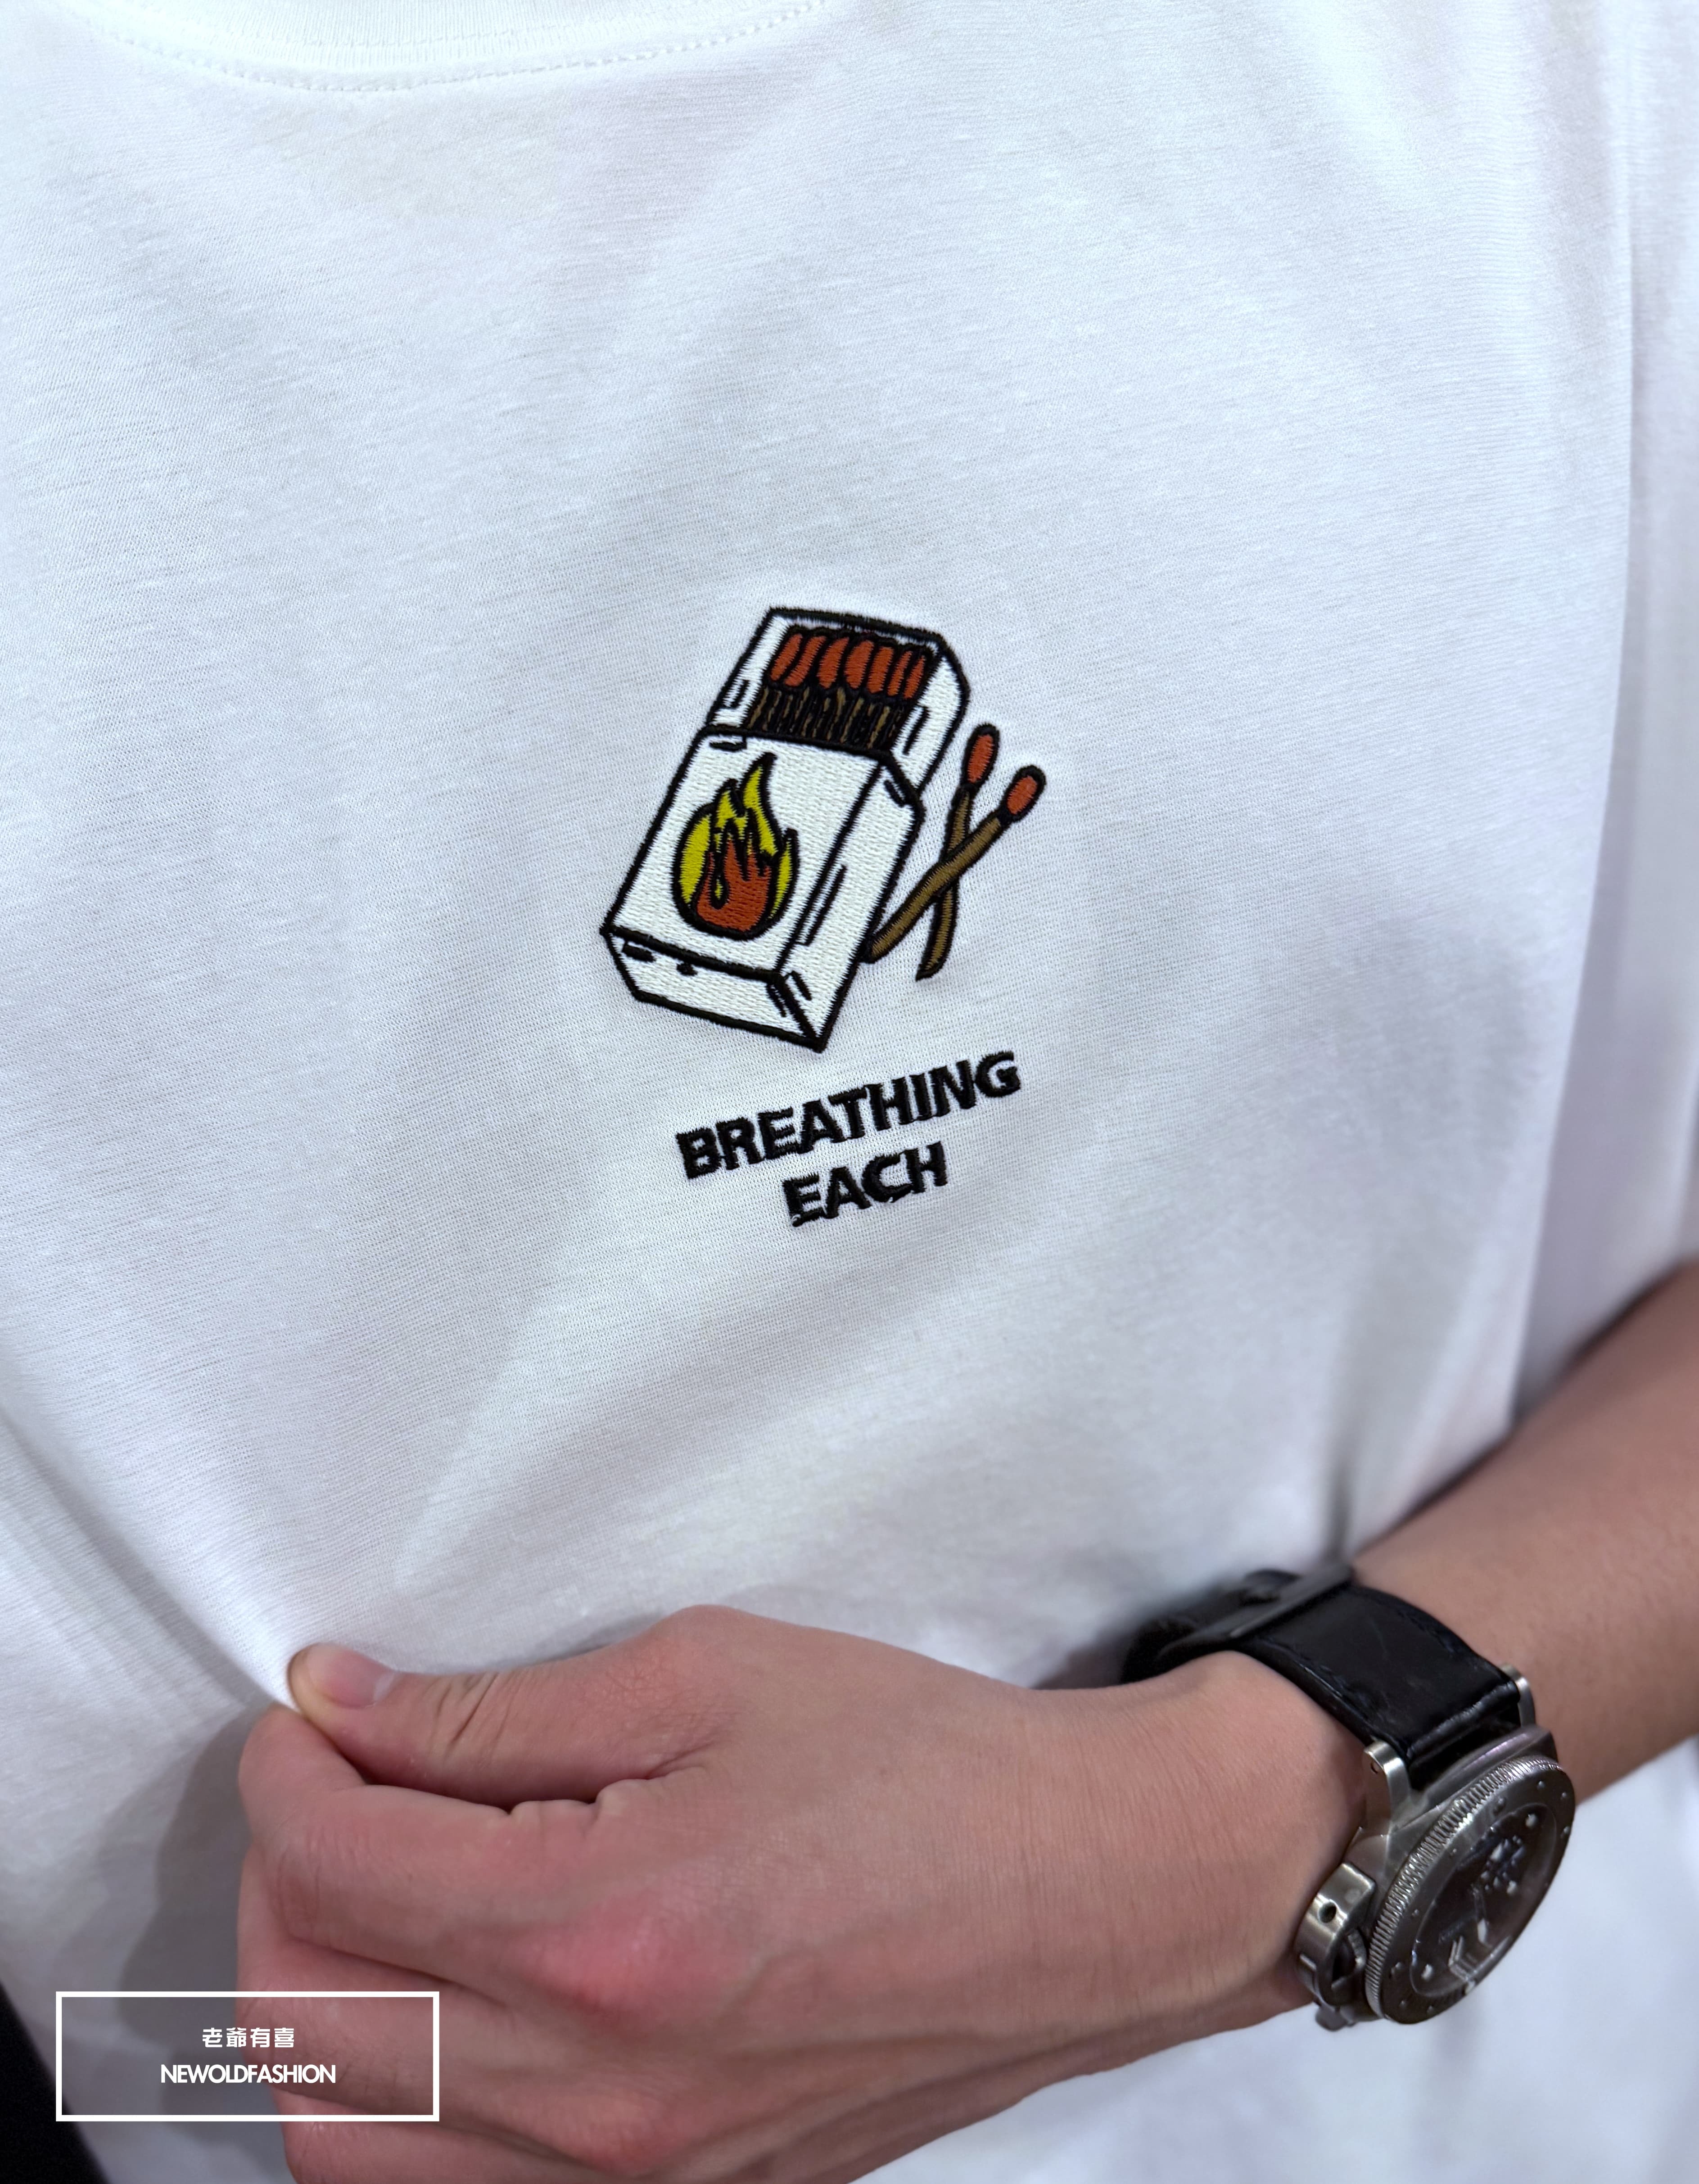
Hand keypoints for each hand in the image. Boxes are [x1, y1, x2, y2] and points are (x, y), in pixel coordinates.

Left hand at [237, 1606, 1360, 2182]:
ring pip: (341, 2139)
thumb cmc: (922, 1765)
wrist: (1085, 1890)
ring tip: (367, 1899)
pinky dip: (384, 2109)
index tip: (308, 1710)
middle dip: (277, 1878)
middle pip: (300, 2012)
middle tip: (333, 1786)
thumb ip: (497, 1709)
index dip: (287, 1766)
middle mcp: (597, 2086)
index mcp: (603, 1927)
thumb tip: (349, 1708)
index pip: (336, 1863)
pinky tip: (432, 2009)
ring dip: (309, 2008)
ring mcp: (633, 2172)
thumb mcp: (706, 1672)